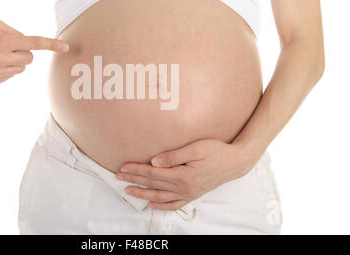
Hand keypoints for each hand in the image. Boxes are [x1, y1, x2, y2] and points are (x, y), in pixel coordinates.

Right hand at [0, 20, 69, 83]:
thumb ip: (17, 34)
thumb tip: (32, 48)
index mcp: (2, 40)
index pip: (32, 43)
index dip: (51, 45)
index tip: (66, 47)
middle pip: (30, 57)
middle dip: (23, 51)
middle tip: (7, 46)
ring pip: (22, 67)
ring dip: (15, 60)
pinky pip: (13, 74)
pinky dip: (7, 68)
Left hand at [116, 139, 252, 210]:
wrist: (236, 162)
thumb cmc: (217, 151)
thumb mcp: (195, 148)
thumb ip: (173, 156)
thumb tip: (154, 162)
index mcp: (183, 176)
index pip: (153, 173)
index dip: (136, 170)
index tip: (123, 167)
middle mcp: (184, 188)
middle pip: (153, 185)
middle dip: (134, 180)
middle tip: (118, 177)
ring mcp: (189, 193)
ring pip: (160, 196)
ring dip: (143, 194)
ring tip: (128, 191)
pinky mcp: (193, 195)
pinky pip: (174, 204)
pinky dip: (161, 205)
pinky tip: (152, 204)